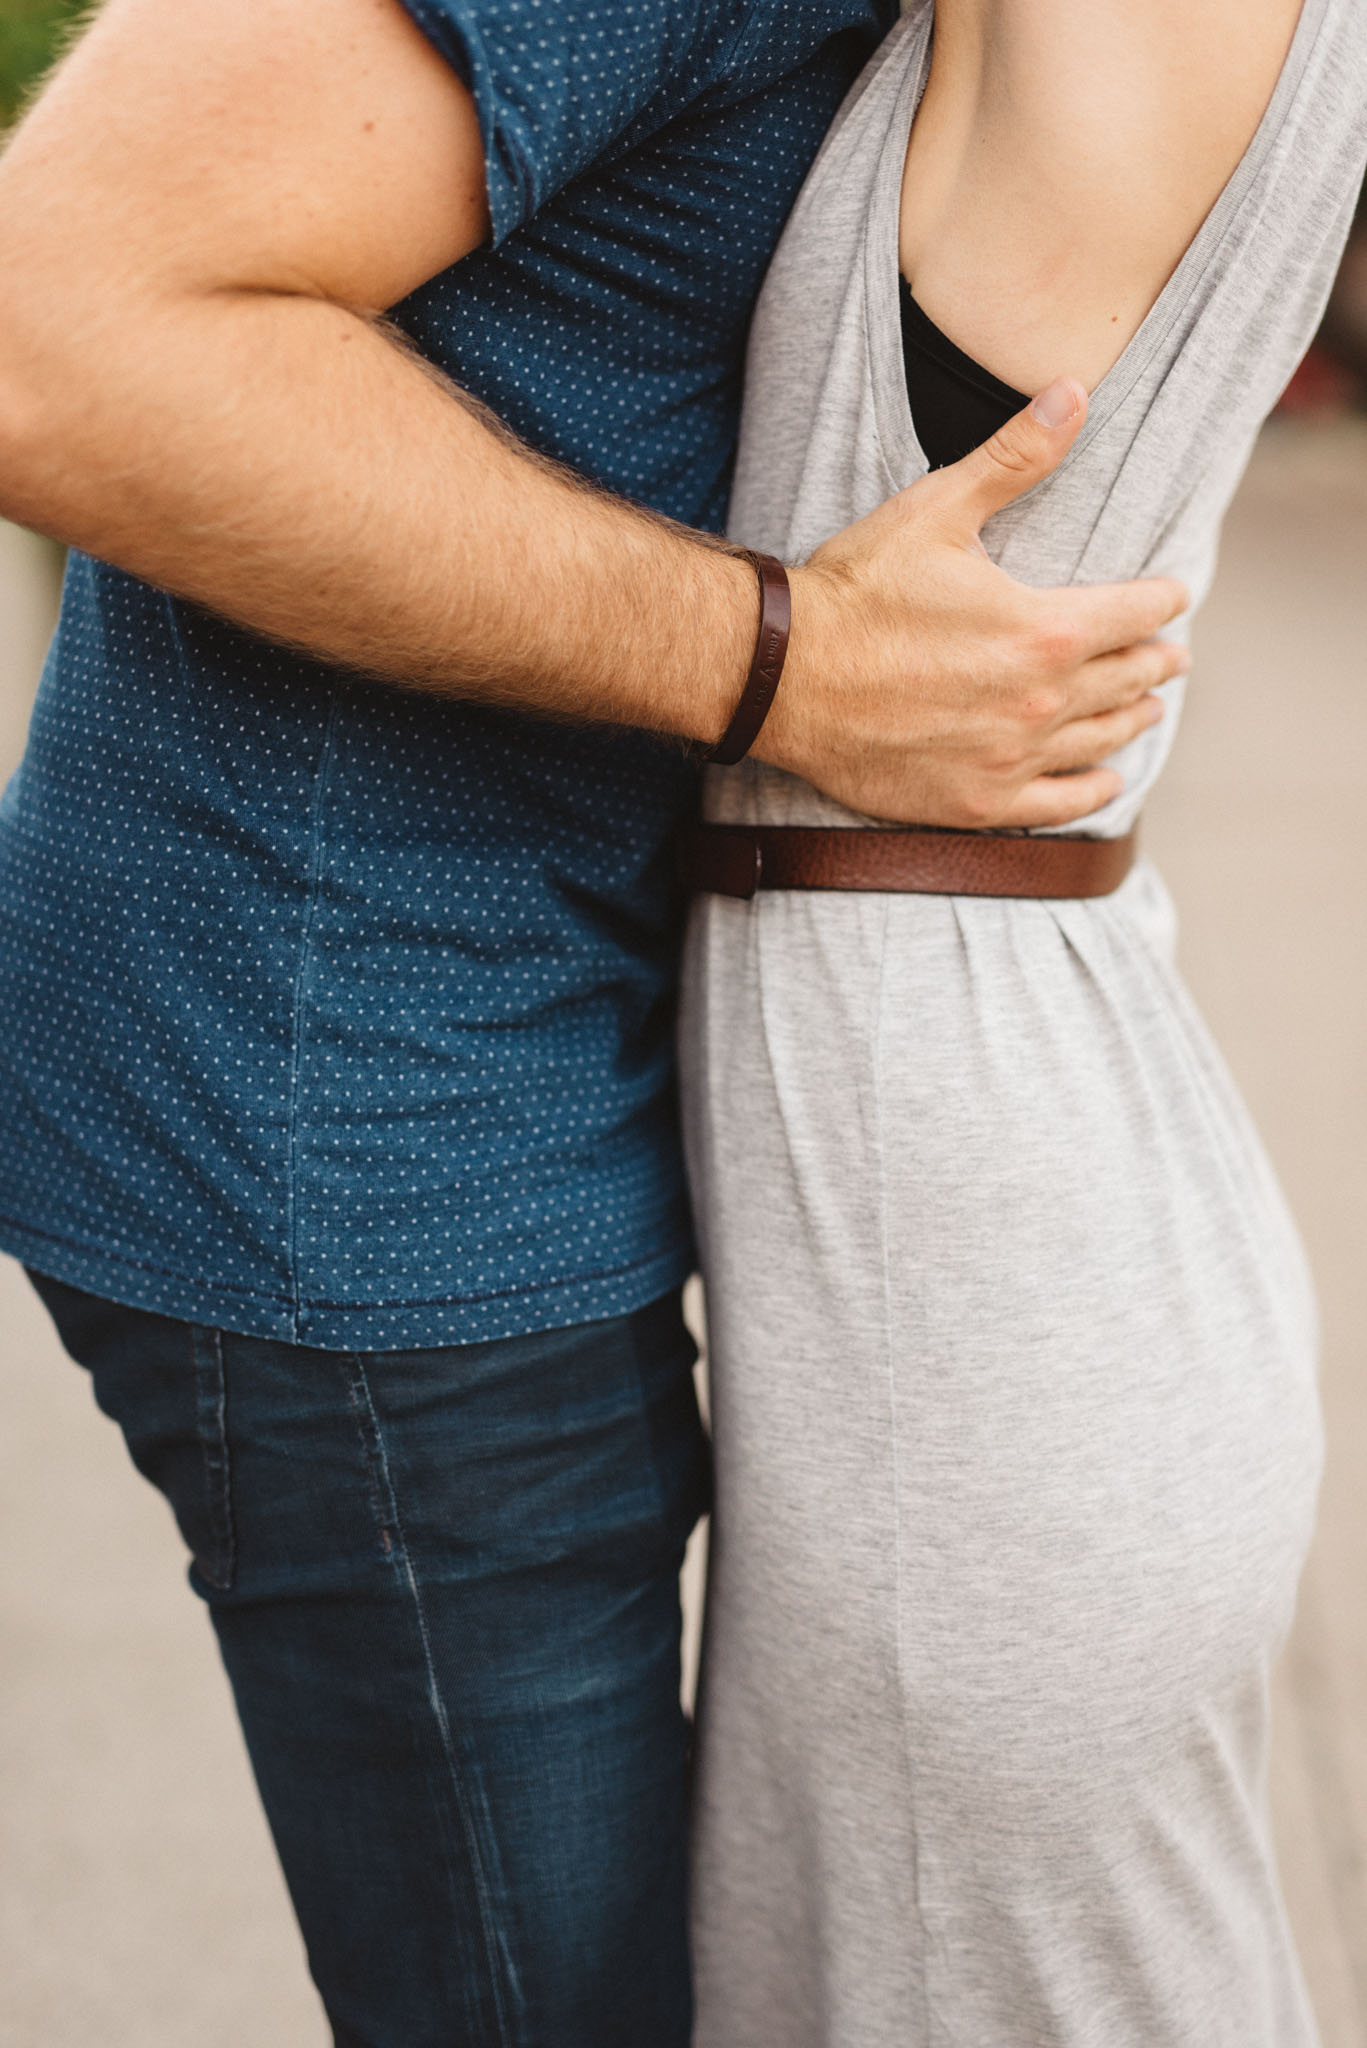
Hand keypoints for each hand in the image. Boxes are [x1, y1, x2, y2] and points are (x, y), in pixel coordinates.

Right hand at [758, 378, 1188, 828]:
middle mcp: (1041, 700)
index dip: (1161, 601)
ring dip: (1132, 721)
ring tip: (1146, 711)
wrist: (783, 677)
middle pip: (1126, 679)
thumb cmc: (856, 591)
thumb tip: (1073, 392)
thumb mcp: (937, 510)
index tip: (1172, 598)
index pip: (1135, 613)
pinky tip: (1107, 780)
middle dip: (1154, 662)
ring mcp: (1012, 757)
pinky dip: (1092, 791)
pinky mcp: (978, 801)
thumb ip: (1014, 457)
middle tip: (1170, 658)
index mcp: (1045, 628)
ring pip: (1101, 740)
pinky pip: (1059, 805)